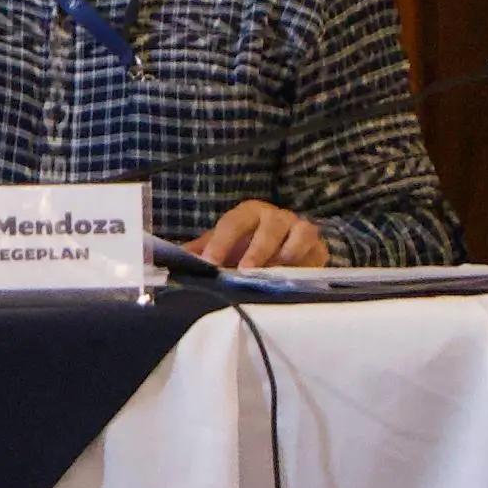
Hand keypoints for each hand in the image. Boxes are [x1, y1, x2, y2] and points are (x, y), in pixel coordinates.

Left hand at [189, 198, 327, 269]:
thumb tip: (170, 259)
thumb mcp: (221, 245)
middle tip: (245, 270)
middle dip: (258, 249)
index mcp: (248, 212)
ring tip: (274, 271)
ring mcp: (300, 228)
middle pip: (270, 226)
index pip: (233, 223)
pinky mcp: (318, 246)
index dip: (221, 242)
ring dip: (288, 253)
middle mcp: (276, 216)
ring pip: (301, 233)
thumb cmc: (245, 244)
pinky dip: (308, 262)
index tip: (210, 263)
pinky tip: (295, 275)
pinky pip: (318, 251)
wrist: (283, 246)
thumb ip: (199, 251)